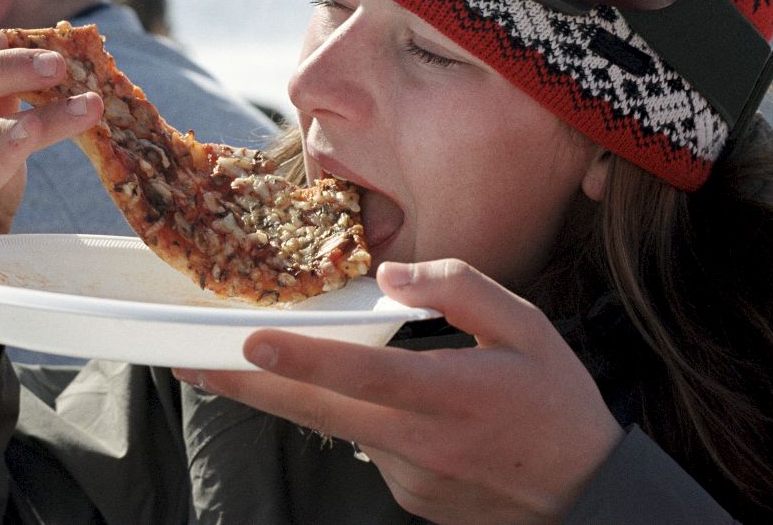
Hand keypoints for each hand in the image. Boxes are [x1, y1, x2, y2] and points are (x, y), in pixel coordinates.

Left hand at [175, 259, 622, 523]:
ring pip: (338, 426)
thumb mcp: (528, 327)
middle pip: (318, 412)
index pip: (365, 376)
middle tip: (188, 366)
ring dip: (301, 394)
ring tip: (258, 360)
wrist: (584, 495)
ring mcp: (408, 478)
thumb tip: (391, 277)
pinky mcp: (406, 496)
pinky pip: (366, 446)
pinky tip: (384, 403)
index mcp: (450, 395)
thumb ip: (459, 289)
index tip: (251, 344)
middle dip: (247, 388)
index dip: (305, 361)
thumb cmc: (557, 403)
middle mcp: (419, 443)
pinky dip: (356, 417)